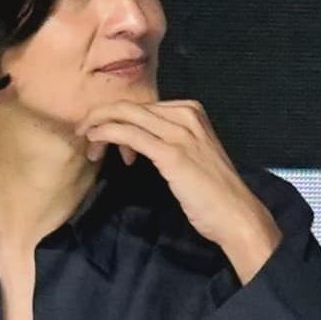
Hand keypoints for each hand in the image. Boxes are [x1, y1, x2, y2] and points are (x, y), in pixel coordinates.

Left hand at [81, 97, 281, 281]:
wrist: (236, 214)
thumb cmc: (212, 191)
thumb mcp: (190, 153)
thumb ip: (167, 138)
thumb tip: (134, 136)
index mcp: (191, 111)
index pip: (141, 105)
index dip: (117, 119)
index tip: (108, 141)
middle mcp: (186, 115)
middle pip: (129, 106)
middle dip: (100, 118)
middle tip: (85, 136)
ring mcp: (180, 132)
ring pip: (124, 115)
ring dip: (98, 126)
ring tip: (90, 146)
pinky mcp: (171, 153)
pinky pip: (128, 133)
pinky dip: (106, 134)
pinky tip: (95, 143)